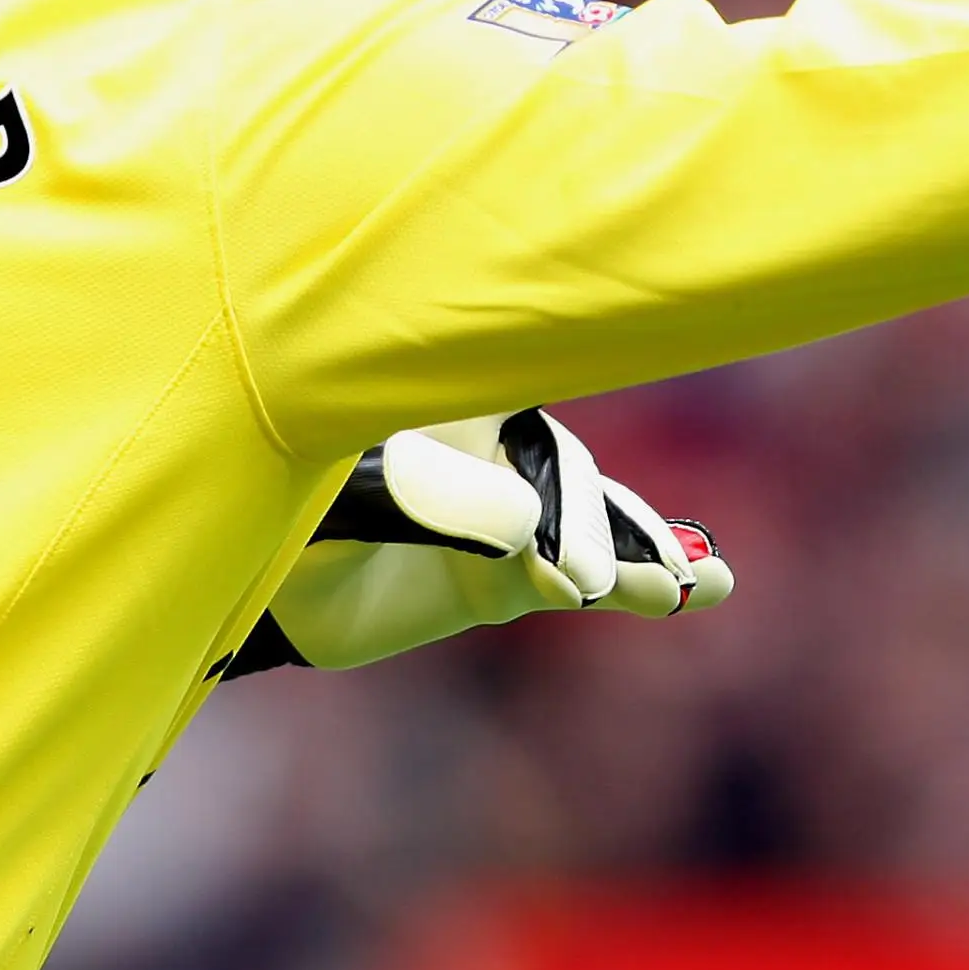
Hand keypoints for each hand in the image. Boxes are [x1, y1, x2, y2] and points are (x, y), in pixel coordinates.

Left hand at [213, 408, 730, 677]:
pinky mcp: (519, 575)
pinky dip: (643, 581)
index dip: (558, 412)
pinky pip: (592, 575)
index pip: (524, 378)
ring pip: (593, 521)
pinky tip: (706, 586)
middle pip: (563, 468)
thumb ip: (423, 499)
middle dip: (578, 523)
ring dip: (636, 549)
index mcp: (450, 391)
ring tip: (681, 583)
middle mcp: (495, 440)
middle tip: (572, 583)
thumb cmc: (286, 511)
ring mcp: (516, 508)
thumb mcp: (334, 498)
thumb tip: (526, 524)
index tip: (562, 479)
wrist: (262, 591)